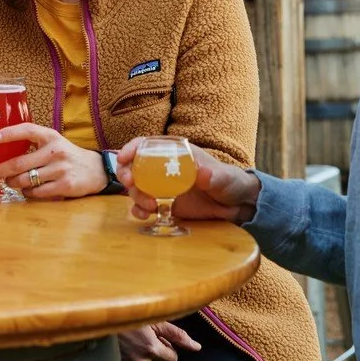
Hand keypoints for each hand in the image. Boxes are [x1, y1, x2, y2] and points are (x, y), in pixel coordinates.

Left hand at [0, 124, 106, 199]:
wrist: (96, 169)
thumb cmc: (67, 155)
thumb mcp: (53, 142)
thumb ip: (34, 144)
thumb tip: (2, 150)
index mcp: (50, 136)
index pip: (27, 130)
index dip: (9, 133)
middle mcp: (55, 151)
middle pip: (19, 163)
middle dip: (0, 170)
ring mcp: (60, 169)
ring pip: (26, 180)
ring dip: (13, 183)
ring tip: (10, 182)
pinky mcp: (65, 185)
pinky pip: (37, 192)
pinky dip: (27, 193)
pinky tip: (27, 190)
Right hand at [114, 137, 259, 224]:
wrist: (236, 206)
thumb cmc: (229, 182)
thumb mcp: (223, 176)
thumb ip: (213, 175)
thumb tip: (203, 173)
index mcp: (174, 152)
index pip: (146, 145)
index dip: (131, 148)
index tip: (123, 158)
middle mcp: (163, 168)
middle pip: (134, 166)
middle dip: (126, 174)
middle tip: (131, 184)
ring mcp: (162, 187)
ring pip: (136, 188)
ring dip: (136, 196)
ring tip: (150, 206)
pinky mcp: (164, 205)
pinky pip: (144, 206)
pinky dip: (139, 210)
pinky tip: (144, 215)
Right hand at [118, 322, 202, 360]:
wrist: (104, 324)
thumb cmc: (131, 320)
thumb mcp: (155, 322)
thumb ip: (178, 335)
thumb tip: (197, 347)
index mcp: (151, 347)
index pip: (173, 359)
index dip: (167, 349)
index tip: (157, 341)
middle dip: (160, 358)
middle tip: (147, 345)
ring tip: (141, 353)